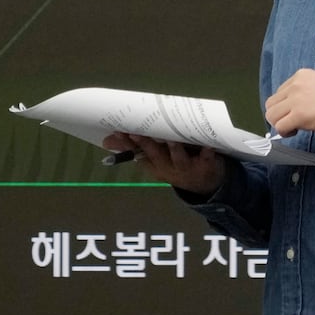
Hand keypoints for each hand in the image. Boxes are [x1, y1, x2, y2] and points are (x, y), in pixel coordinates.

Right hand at [102, 132, 223, 196]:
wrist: (207, 183)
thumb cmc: (176, 164)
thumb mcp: (155, 159)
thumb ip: (135, 148)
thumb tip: (106, 140)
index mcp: (155, 165)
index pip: (138, 153)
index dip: (128, 144)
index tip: (119, 131)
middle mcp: (168, 168)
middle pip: (156, 156)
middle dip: (146, 145)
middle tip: (137, 133)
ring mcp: (187, 168)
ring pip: (179, 158)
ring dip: (175, 150)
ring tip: (172, 140)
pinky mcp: (206, 165)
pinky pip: (207, 158)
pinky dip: (207, 153)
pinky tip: (208, 146)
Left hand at [265, 69, 314, 135]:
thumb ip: (305, 92)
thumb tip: (294, 107)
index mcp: (301, 75)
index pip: (279, 92)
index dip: (285, 106)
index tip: (294, 113)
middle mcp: (295, 84)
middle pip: (271, 103)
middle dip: (279, 115)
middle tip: (292, 122)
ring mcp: (295, 99)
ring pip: (271, 115)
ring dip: (280, 124)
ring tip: (294, 128)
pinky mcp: (298, 115)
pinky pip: (280, 127)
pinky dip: (285, 133)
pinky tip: (297, 131)